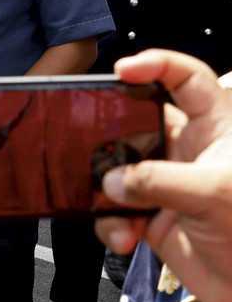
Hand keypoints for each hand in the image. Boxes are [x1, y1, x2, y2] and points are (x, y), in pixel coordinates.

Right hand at [96, 50, 231, 301]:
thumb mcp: (211, 194)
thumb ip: (155, 180)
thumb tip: (108, 180)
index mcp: (215, 129)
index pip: (187, 80)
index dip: (156, 64)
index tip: (122, 70)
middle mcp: (188, 150)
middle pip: (136, 122)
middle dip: (108, 132)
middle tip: (87, 138)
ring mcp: (166, 183)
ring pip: (118, 168)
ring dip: (105, 188)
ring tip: (111, 206)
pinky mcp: (151, 216)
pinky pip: (114, 209)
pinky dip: (110, 222)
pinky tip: (124, 237)